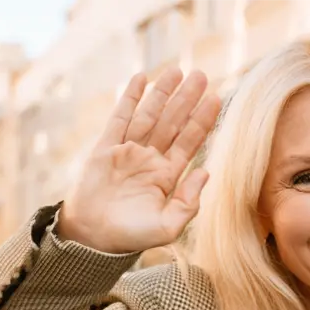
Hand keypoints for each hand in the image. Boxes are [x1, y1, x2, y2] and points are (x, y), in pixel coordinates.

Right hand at [58, 69, 221, 253]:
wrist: (93, 238)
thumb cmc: (131, 236)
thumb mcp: (168, 226)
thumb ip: (189, 203)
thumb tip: (205, 172)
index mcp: (167, 176)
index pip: (189, 142)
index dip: (202, 120)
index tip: (216, 98)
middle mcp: (150, 159)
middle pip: (172, 122)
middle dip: (186, 99)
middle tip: (202, 75)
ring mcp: (128, 151)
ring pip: (149, 115)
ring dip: (162, 93)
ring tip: (177, 70)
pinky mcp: (106, 148)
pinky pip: (120, 118)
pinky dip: (130, 98)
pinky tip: (141, 78)